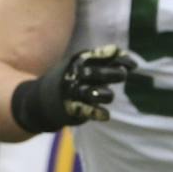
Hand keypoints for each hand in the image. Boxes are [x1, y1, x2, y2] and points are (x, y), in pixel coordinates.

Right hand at [11, 45, 135, 133]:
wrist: (39, 101)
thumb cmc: (71, 79)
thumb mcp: (83, 65)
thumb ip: (104, 60)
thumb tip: (126, 57)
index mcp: (79, 60)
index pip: (103, 56)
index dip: (121, 59)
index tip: (133, 65)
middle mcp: (76, 75)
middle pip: (100, 73)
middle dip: (115, 74)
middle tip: (122, 75)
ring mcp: (73, 92)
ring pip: (96, 93)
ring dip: (106, 94)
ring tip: (108, 95)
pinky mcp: (72, 109)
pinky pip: (88, 110)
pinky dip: (98, 113)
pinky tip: (106, 115)